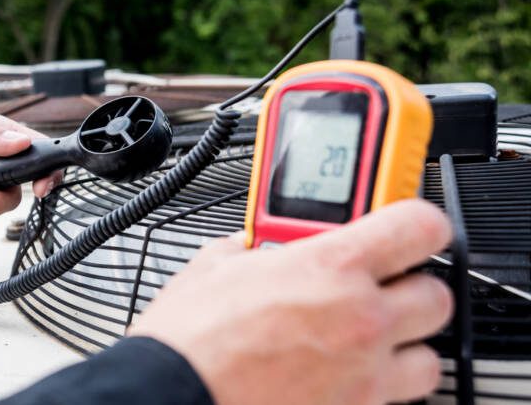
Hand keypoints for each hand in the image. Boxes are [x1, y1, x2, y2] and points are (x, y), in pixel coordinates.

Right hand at [128, 199, 453, 404]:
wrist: (173, 394)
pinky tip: (347, 370)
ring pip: (429, 356)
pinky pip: (397, 397)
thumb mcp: (215, 265)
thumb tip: (250, 244)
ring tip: (369, 334)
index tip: (407, 225)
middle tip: (379, 282)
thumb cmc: (190, 338)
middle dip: (412, 286)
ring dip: (406, 342)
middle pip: (437, 294)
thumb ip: (249, 246)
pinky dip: (381, 383)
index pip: (420, 226)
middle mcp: (360, 319)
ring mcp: (363, 374)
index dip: (419, 223)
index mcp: (331, 267)